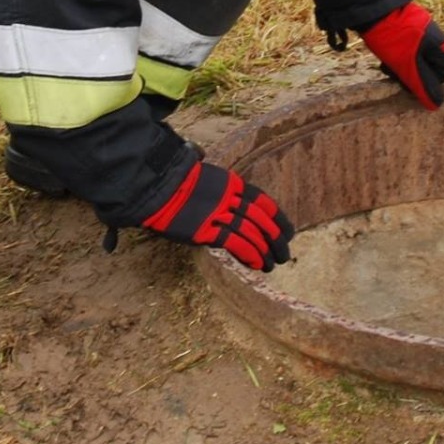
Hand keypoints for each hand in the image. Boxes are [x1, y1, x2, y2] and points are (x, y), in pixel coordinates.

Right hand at [114, 161, 293, 271]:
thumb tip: (224, 192)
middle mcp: (230, 199)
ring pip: (252, 234)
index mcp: (231, 183)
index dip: (278, 219)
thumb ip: (218, 187)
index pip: (264, 202)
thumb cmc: (174, 180)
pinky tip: (256, 265)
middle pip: (262, 220)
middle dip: (276, 240)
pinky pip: (234, 243)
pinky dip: (249, 254)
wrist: (155, 183)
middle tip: (284, 255)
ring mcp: (218, 214)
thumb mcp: (204, 177)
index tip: (288, 232)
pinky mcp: (206, 230)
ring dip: (265, 252)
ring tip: (271, 266)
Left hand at [359, 2, 443, 108]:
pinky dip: (397, 55)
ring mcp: (421, 31)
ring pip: (416, 59)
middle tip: (395, 75)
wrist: (374, 10)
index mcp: (441, 46)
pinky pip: (407, 48)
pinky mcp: (408, 27)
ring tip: (387, 65)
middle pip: (429, 66)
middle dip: (412, 74)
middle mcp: (435, 38)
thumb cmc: (394, 40)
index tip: (412, 84)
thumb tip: (437, 104)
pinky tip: (385, 55)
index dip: (429, 82)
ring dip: (402, 66)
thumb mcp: (408, 67)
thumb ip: (423, 86)